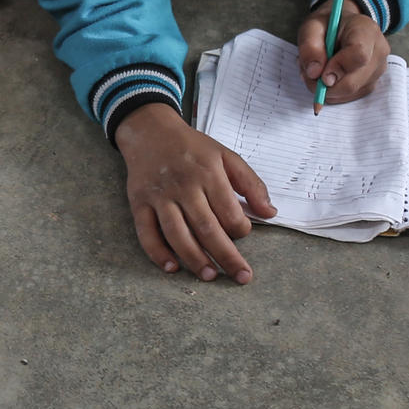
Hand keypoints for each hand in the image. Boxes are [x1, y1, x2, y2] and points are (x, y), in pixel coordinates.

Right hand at [115, 101, 273, 282]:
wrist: (150, 131)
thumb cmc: (192, 148)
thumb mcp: (226, 155)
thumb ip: (251, 183)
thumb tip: (270, 213)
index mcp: (208, 172)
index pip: (229, 211)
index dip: (241, 229)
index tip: (243, 234)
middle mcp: (183, 185)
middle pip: (206, 228)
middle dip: (226, 256)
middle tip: (241, 277)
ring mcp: (158, 196)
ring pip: (177, 234)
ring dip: (195, 259)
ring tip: (210, 276)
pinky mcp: (138, 203)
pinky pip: (147, 233)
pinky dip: (158, 253)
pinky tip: (172, 268)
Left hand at [296, 0, 387, 109]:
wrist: (343, 26)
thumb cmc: (328, 25)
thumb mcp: (311, 27)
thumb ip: (310, 47)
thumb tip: (314, 73)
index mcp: (366, 30)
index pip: (359, 55)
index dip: (337, 68)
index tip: (320, 74)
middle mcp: (378, 51)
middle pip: (354, 81)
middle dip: (325, 85)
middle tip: (308, 75)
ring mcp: (378, 69)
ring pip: (351, 92)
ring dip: (327, 89)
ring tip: (317, 71)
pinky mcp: (372, 83)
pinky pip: (351, 96)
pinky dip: (334, 93)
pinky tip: (327, 77)